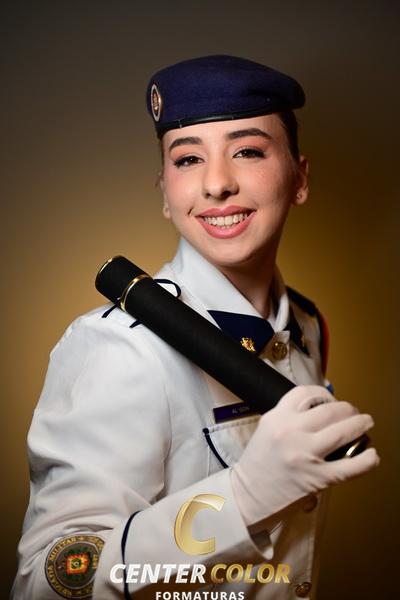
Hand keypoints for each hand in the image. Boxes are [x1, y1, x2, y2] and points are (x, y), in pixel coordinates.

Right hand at [231, 385, 378, 526]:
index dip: (324, 393)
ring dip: (360, 424)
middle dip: (348, 408)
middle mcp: (291, 432)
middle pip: (330, 410)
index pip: (305, 393)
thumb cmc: (258, 464)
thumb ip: (289, 417)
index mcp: (277, 418)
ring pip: (343, 431)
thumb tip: (321, 410)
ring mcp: (306, 455)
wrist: (248, 497)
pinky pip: (351, 467)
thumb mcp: (267, 429)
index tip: (331, 399)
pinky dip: (367, 460)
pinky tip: (372, 455)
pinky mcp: (318, 478)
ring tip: (366, 423)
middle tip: (353, 412)